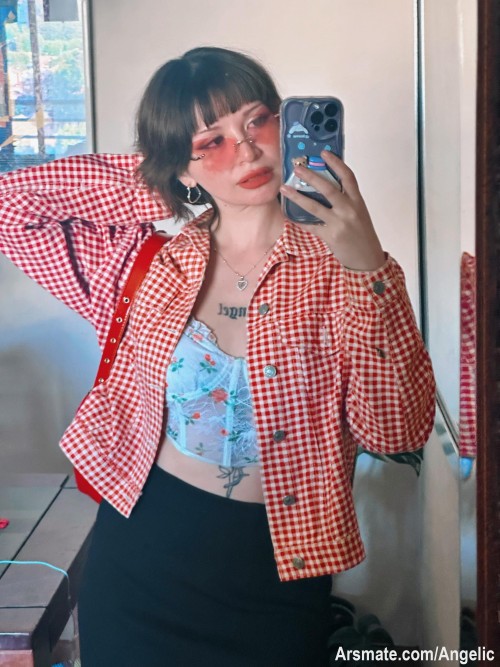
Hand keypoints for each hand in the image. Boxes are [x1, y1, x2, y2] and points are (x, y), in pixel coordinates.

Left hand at [280, 151, 385, 270]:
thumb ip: (346, 201)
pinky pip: (311, 225)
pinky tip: (289, 215)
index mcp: (358, 201)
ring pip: (315, 206)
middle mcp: (349, 210)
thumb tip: (325, 188)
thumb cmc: (362, 235)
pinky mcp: (330, 236)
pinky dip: (299, 220)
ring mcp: (339, 223)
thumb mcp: (359, 214)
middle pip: (328, 188)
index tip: (324, 153)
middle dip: (311, 176)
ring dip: (297, 196)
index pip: (348, 176)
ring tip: (284, 189)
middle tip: (297, 168)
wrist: (367, 259)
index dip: (336, 163)